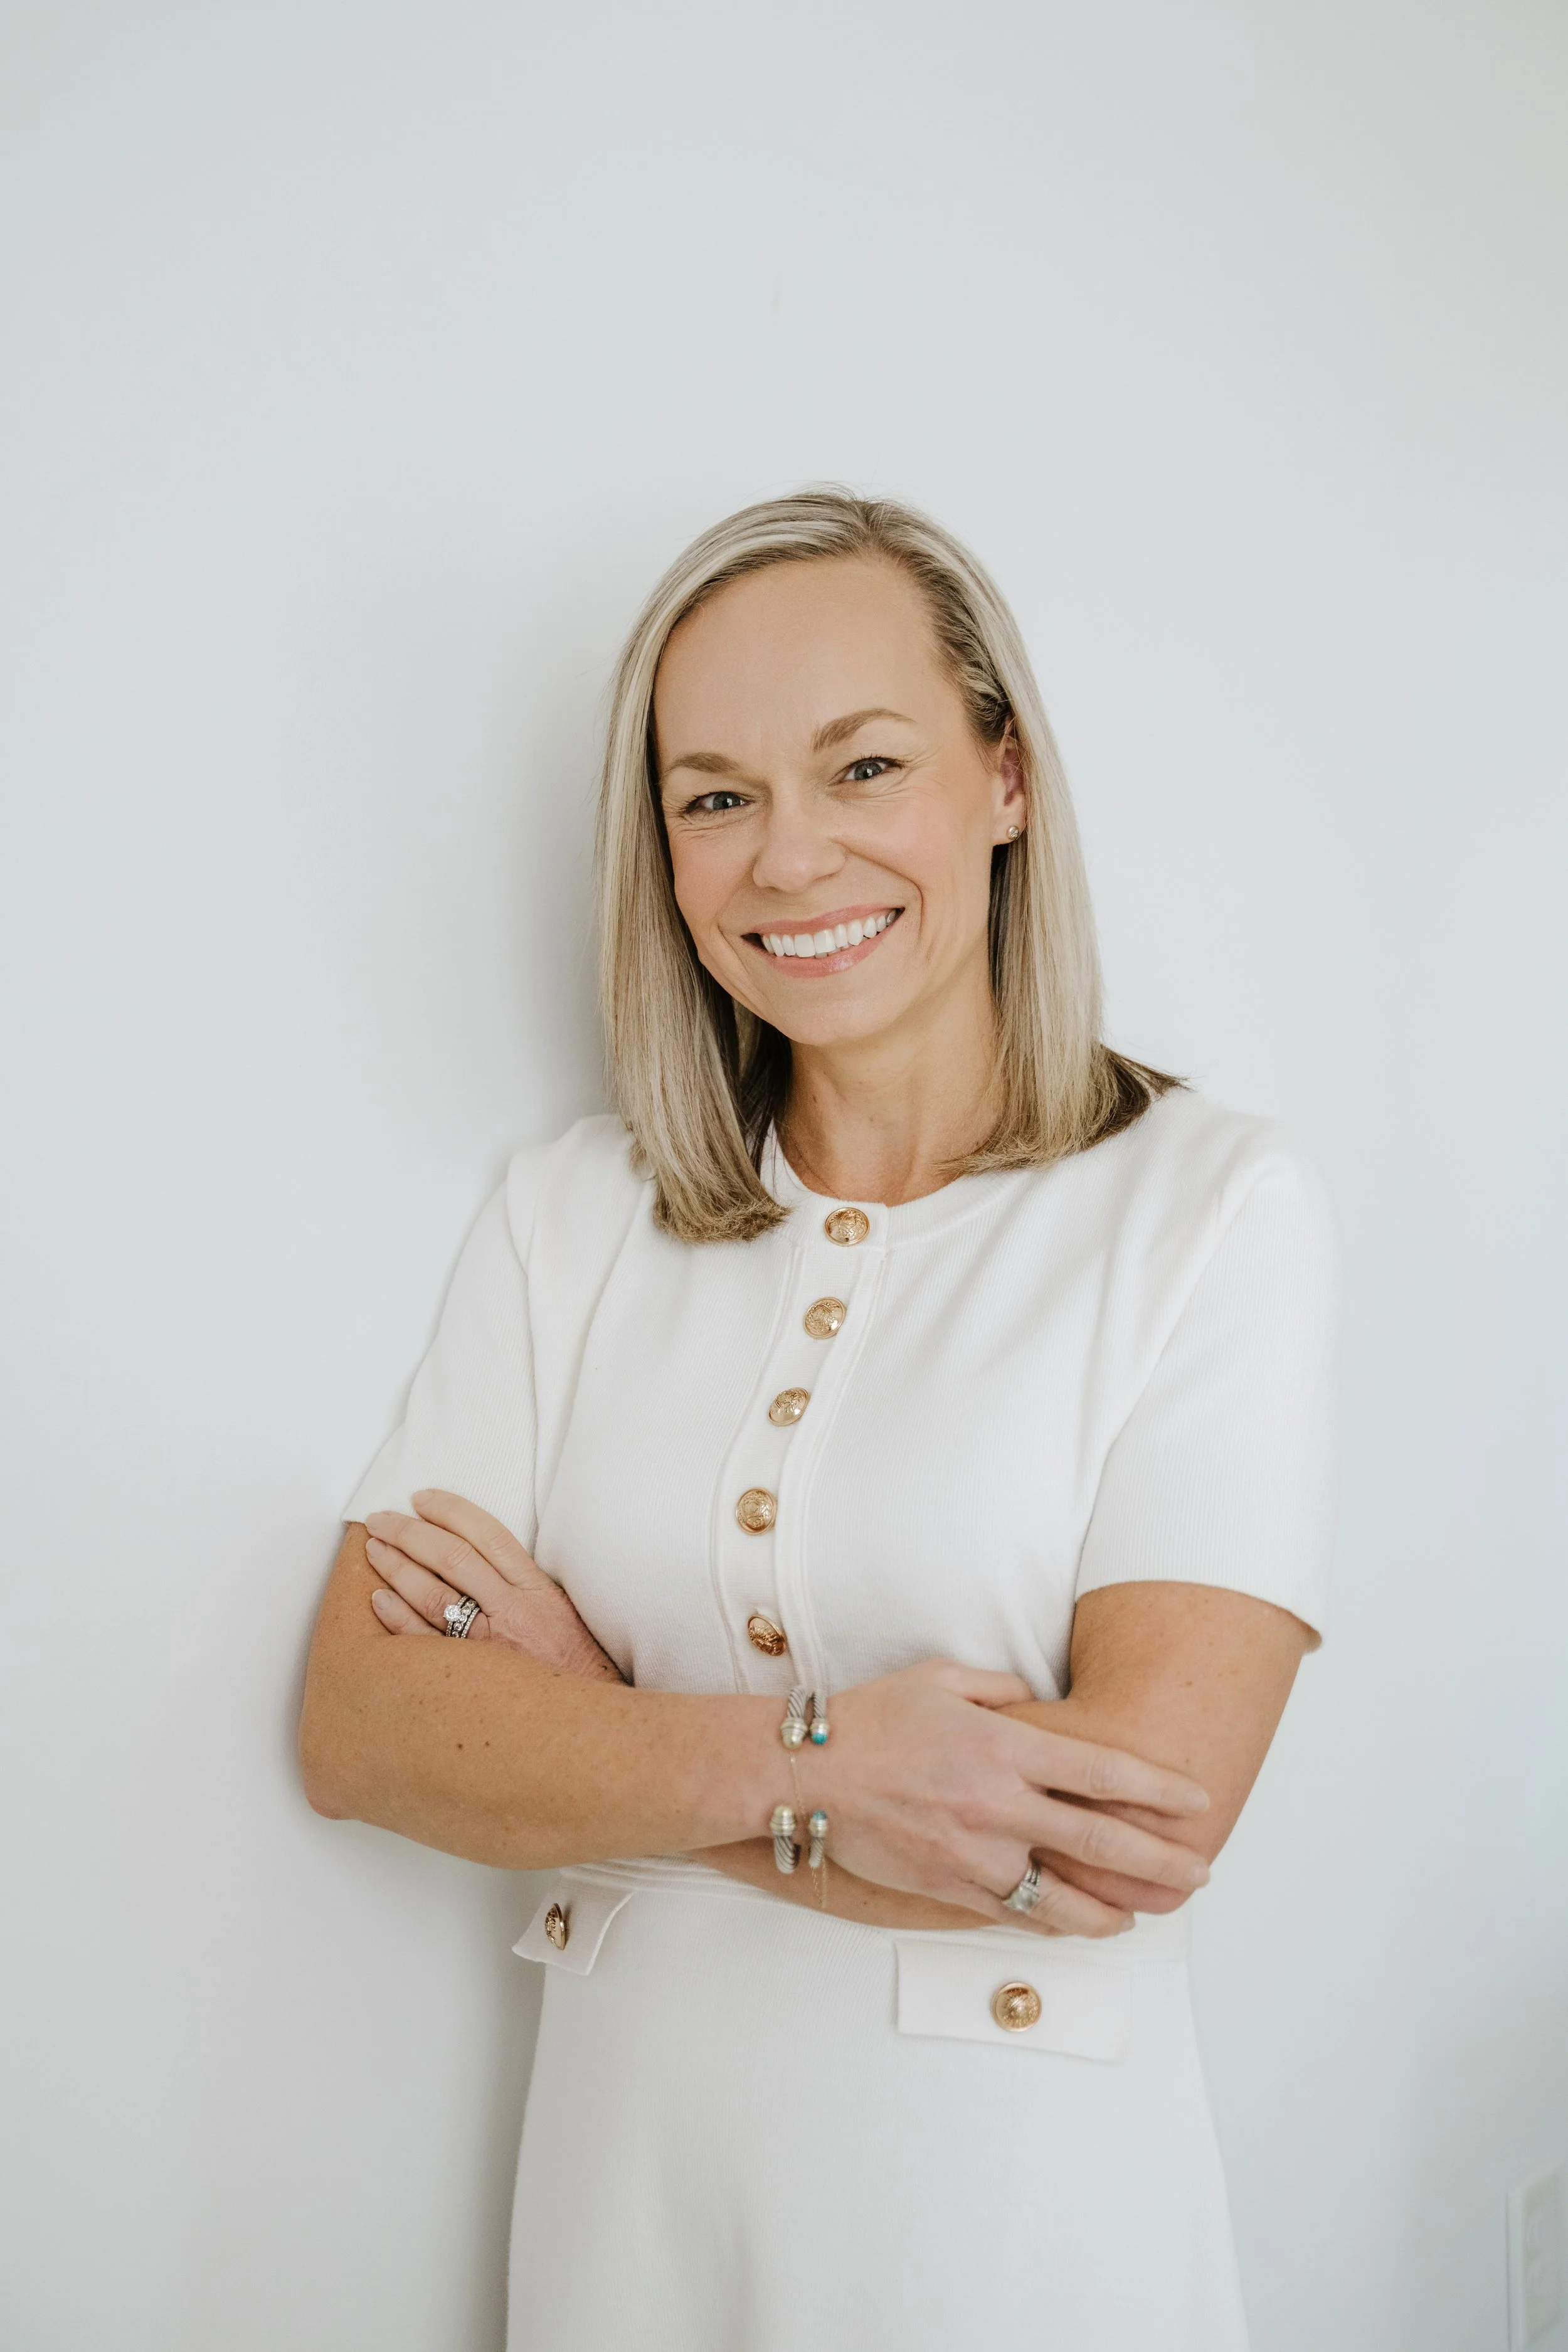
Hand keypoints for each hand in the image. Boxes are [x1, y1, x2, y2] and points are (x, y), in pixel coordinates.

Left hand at [361, 1493, 625, 1683]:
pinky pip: (424, 1643)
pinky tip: (379, 1601)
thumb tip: (476, 1555)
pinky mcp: (469, 1678)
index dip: (450, 1510)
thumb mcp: (558, 1612)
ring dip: (397, 1568)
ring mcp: (488, 1647)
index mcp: (535, 1590)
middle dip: (411, 1533)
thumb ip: (521, 1583)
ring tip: (375, 1550)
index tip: (421, 1498)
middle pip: (452, 1558)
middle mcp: (511, 1612)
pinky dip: (397, 1618)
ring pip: (433, 1595)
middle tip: (382, 1520)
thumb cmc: (573, 1671)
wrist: (585, 1729)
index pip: (488, 1535)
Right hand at [804, 1659, 1211, 1938]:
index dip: (1157, 1789)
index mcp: (1002, 1746)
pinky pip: (1013, 1914)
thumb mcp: (940, 1677)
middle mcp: (997, 1803)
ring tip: (1142, 1915)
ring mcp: (974, 1852)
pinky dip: (1051, 1922)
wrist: (808, 1772)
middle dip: (1160, 1859)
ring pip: (1061, 1897)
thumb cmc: (871, 1717)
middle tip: (1200, 1872)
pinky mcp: (948, 1886)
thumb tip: (1036, 1702)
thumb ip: (1000, 1689)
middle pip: (1099, 1839)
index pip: (1100, 1771)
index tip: (1197, 1801)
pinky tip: (1075, 1923)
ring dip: (1112, 1909)